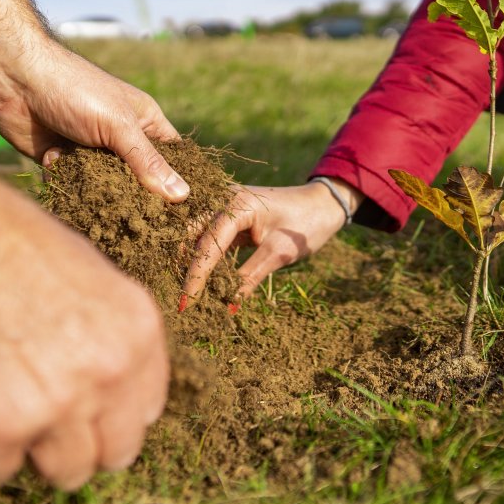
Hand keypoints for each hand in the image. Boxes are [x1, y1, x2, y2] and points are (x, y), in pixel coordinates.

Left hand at [0, 40, 189, 201]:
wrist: (13, 81)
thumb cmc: (74, 91)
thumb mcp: (118, 126)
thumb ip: (147, 162)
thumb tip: (182, 196)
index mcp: (144, 121)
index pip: (173, 158)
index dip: (178, 183)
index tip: (183, 215)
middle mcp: (121, 138)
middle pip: (140, 179)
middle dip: (136, 196)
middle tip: (141, 221)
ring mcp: (92, 151)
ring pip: (107, 187)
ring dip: (99, 193)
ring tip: (97, 197)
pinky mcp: (64, 163)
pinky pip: (76, 187)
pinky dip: (69, 186)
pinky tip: (60, 170)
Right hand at [0, 184, 169, 489]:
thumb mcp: (83, 273)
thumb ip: (102, 330)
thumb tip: (98, 379)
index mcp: (138, 330)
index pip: (144, 410)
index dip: (108, 414)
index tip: (78, 409)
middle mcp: (112, 371)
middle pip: (113, 454)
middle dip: (76, 444)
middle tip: (33, 419)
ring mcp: (59, 405)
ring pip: (62, 474)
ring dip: (28, 452)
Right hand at [181, 180, 359, 301]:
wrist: (324, 203)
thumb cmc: (306, 224)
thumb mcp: (279, 253)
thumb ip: (250, 276)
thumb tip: (226, 305)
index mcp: (237, 203)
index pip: (208, 243)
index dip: (196, 275)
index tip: (186, 302)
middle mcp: (223, 198)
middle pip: (190, 234)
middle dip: (183, 266)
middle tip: (179, 299)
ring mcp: (223, 205)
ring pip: (194, 235)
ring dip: (188, 261)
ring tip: (185, 292)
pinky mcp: (227, 216)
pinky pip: (206, 236)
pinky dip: (201, 256)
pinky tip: (198, 279)